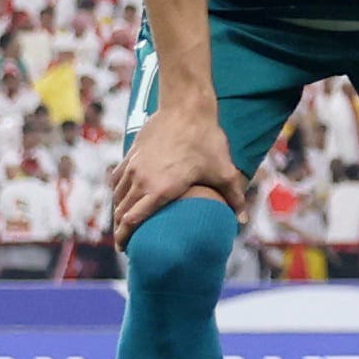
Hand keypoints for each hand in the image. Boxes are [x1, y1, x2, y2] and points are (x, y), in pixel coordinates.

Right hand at [111, 104, 243, 245]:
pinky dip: (118, 193)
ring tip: (123, 224)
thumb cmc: (206, 140)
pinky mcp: (130, 156)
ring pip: (117, 197)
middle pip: (121, 212)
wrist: (186, 108)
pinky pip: (116, 180)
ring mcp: (133, 167)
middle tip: (126, 242)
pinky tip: (123, 198)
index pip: (132, 221)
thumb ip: (234, 197)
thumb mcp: (223, 170)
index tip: (126, 250)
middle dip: (121, 230)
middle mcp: (141, 180)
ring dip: (118, 212)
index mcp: (160, 189)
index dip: (125, 238)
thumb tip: (242, 220)